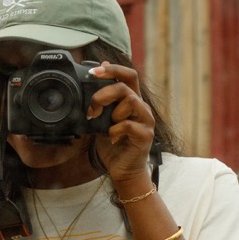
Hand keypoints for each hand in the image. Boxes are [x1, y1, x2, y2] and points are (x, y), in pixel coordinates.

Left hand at [88, 62, 156, 182]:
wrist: (123, 170)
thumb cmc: (113, 144)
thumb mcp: (101, 119)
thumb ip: (100, 101)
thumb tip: (92, 79)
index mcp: (131, 99)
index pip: (127, 75)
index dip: (112, 69)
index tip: (92, 71)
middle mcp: (141, 107)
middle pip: (126, 85)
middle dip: (104, 93)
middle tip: (93, 108)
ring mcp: (146, 120)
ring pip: (130, 101)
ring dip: (112, 112)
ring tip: (105, 125)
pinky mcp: (145, 135)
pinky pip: (129, 125)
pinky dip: (115, 130)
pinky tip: (111, 138)